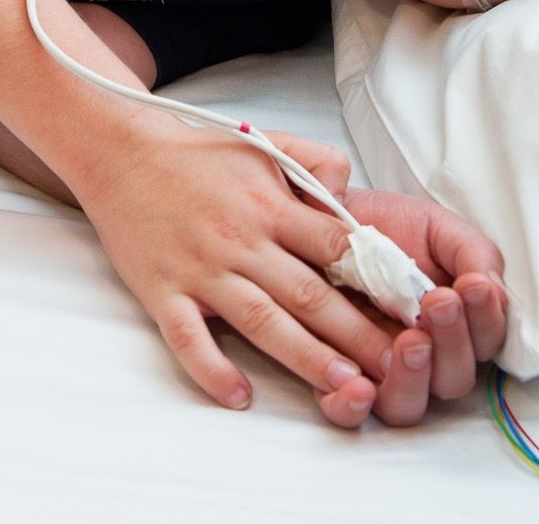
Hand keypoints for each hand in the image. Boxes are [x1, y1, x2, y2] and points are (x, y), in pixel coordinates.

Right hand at [68, 118, 393, 423]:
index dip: (381, 279)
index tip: (417, 310)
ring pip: (262, 321)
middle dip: (358, 333)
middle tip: (399, 368)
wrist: (121, 152)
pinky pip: (188, 338)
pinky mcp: (163, 292)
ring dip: (305, 357)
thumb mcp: (265, 143)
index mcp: (272, 205)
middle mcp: (242, 240)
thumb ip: (316, 162)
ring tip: (344, 387)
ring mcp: (202, 269)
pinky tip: (238, 395)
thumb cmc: (198, 154)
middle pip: (310, 293)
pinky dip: (212, 368)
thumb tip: (351, 194)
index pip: (338, 246)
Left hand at [319, 188, 507, 427]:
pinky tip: (360, 386)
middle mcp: (424, 358)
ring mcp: (380, 371)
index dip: (485, 321)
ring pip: (407, 406)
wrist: (325, 214)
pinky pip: (345, 413)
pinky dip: (353, 407)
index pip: (485, 342)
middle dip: (452, 344)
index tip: (471, 285)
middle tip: (438, 302)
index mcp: (456, 326)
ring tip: (410, 341)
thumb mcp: (438, 229)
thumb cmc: (388, 227)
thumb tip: (491, 288)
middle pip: (453, 381)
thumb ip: (474, 253)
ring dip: (414, 379)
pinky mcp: (336, 376)